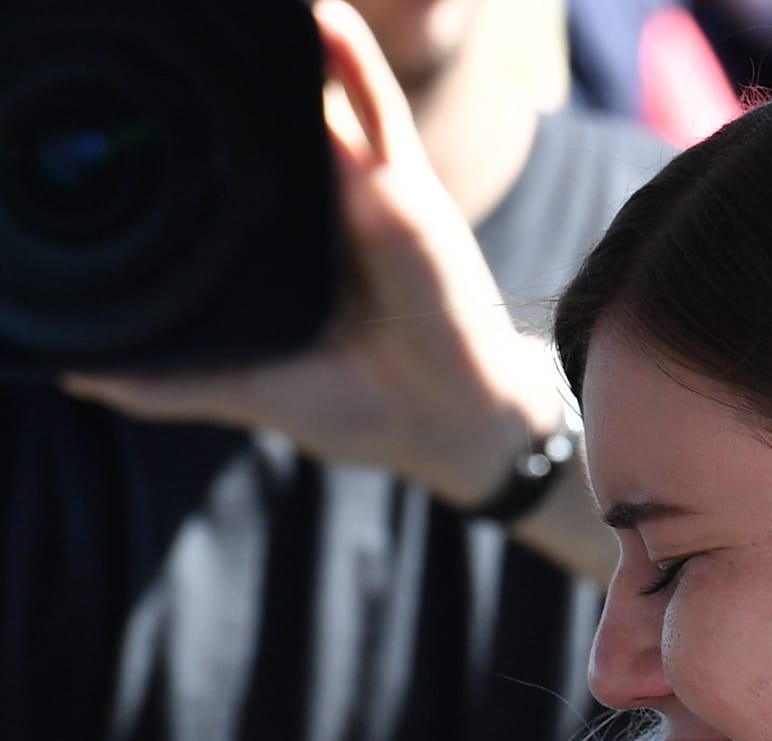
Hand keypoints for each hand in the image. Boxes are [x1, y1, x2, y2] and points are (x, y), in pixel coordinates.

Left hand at [61, 0, 558, 508]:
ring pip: (314, 105)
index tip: (121, 116)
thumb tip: (77, 372)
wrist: (445, 420)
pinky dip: (351, 60)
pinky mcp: (407, 190)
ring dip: (282, 56)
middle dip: (223, 90)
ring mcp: (363, 194)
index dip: (176, 147)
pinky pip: (377, 111)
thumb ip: (171, 381)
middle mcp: (316, 213)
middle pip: (262, 132)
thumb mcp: (248, 392)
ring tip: (230, 13)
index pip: (219, 184)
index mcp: (276, 253)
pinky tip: (321, 14)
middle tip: (161, 45)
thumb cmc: (360, 405)